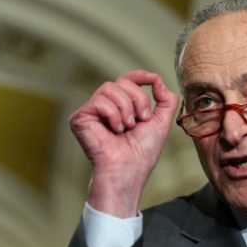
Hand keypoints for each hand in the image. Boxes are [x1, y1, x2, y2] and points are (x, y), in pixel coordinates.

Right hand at [69, 70, 178, 217]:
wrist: (128, 170)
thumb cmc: (142, 153)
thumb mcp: (162, 122)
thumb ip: (166, 100)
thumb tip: (157, 80)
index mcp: (122, 107)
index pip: (128, 80)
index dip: (139, 75)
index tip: (152, 79)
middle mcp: (105, 107)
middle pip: (122, 82)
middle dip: (138, 99)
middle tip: (141, 120)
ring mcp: (92, 112)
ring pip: (110, 88)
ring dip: (126, 108)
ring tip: (127, 128)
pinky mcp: (80, 118)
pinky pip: (100, 101)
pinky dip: (113, 115)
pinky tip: (115, 131)